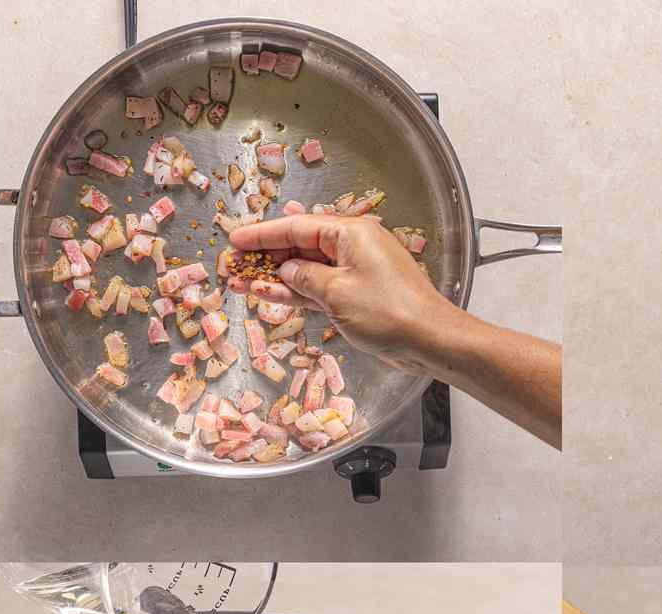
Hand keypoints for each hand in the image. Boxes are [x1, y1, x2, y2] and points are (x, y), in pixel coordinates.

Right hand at [228, 209, 455, 367]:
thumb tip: (285, 270)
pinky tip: (267, 295)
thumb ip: (304, 278)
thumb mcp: (337, 292)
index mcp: (350, 232)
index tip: (233, 238)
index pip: (296, 226)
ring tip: (238, 282)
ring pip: (305, 270)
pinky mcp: (357, 297)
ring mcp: (355, 272)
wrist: (430, 340)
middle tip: (230, 264)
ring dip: (273, 277)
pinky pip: (318, 289)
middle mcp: (352, 247)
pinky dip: (295, 292)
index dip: (261, 233)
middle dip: (264, 256)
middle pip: (299, 245)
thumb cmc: (389, 311)